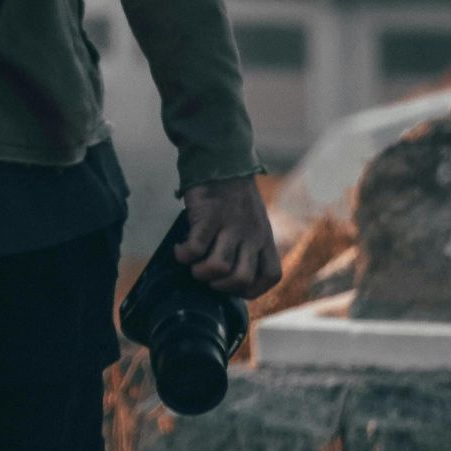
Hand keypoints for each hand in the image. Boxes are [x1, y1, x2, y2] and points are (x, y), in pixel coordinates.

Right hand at [174, 177, 280, 298]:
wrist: (220, 161)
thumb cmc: (232, 196)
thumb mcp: (252, 221)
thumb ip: (247, 246)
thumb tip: (225, 275)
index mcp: (264, 238)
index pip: (270, 277)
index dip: (251, 289)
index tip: (232, 285)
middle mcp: (251, 235)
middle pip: (241, 278)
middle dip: (220, 286)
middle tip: (209, 275)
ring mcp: (230, 226)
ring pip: (218, 268)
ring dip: (200, 273)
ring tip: (193, 263)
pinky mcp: (208, 217)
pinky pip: (194, 249)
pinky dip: (183, 255)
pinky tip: (180, 248)